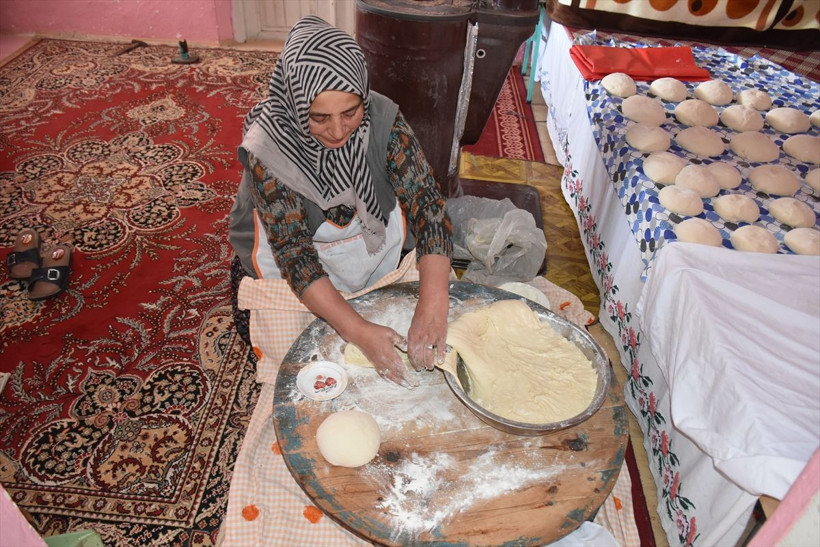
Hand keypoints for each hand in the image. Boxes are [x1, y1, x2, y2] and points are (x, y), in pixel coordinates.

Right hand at [351, 322, 417, 388]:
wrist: (359, 333)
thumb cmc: (375, 332)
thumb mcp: (390, 333)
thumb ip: (400, 340)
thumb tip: (408, 347)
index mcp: (389, 354)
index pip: (401, 368)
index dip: (408, 375)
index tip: (414, 381)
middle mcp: (384, 361)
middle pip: (396, 374)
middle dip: (405, 380)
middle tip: (412, 386)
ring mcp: (378, 363)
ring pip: (389, 375)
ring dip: (397, 381)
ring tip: (404, 385)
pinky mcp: (373, 362)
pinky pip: (382, 373)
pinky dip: (388, 378)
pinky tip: (391, 380)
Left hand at [407, 254, 450, 370]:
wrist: (433, 302)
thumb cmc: (422, 310)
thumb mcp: (413, 323)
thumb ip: (414, 335)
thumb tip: (414, 345)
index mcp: (412, 335)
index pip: (411, 353)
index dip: (413, 361)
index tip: (415, 366)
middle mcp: (421, 338)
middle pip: (420, 356)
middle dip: (420, 364)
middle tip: (422, 369)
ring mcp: (432, 338)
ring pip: (430, 355)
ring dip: (429, 363)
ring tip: (430, 367)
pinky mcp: (441, 335)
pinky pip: (441, 349)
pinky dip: (441, 356)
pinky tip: (440, 361)